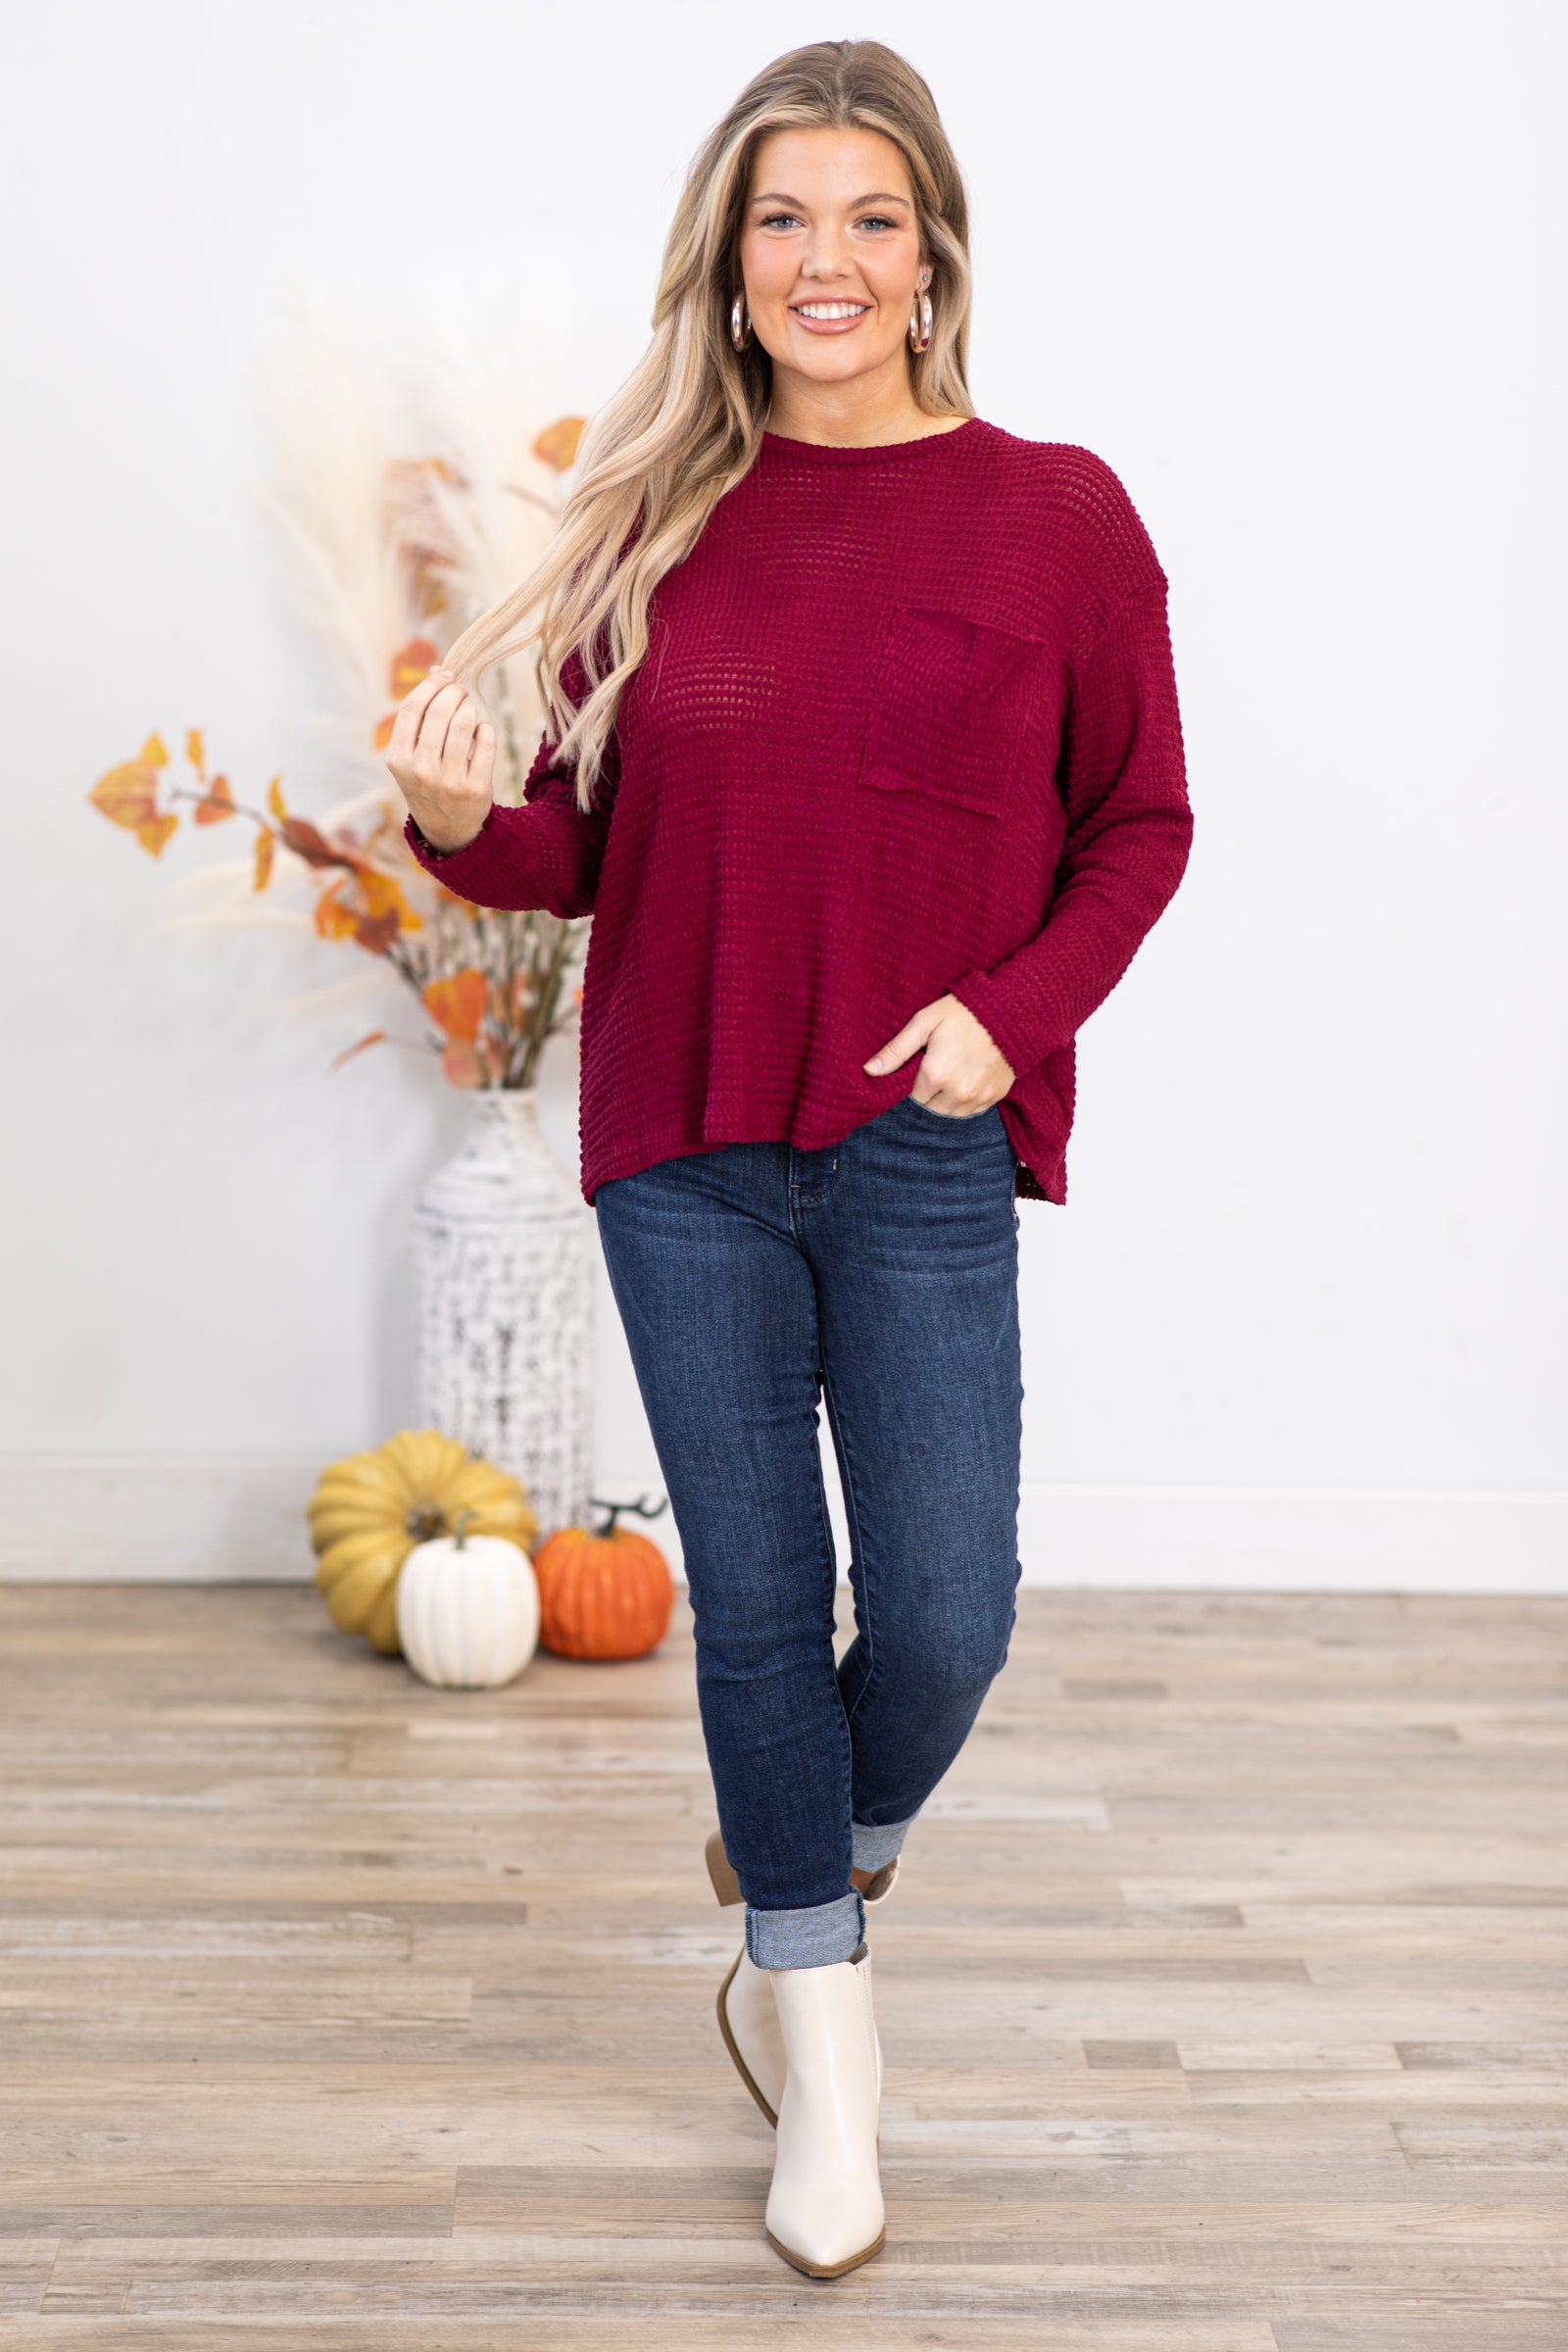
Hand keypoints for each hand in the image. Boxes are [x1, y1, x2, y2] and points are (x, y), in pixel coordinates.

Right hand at [384, 665, 495, 853]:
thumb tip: (437, 669)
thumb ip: (419, 715)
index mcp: (399, 759)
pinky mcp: (476, 788)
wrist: (447, 828)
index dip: (431, 684)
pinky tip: (481, 734)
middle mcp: (421, 771)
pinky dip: (486, 729)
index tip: (445, 676)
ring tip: (469, 713)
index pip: (412, 708)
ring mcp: (449, 781)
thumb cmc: (428, 780)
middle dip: (455, 692)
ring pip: (465, 723)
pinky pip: (487, 740)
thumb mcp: (412, 754)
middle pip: (440, 711)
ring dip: (470, 709)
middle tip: (461, 691)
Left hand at [863, 993, 1015, 1114]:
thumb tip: (869, 1070)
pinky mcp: (994, 1097)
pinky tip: (965, 1080)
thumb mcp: (925, 1022)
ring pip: (950, 1115)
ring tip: (949, 1076)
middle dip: (927, 1095)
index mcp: (935, 1075)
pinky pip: (971, 1112)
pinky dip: (964, 1102)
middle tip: (933, 1072)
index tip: (917, 1070)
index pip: (910, 1098)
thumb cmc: (964, 1012)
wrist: (1012, 1011)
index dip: (911, 1085)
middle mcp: (956, 1093)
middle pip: (929, 1109)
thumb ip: (896, 1050)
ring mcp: (977, 1098)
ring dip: (944, 1102)